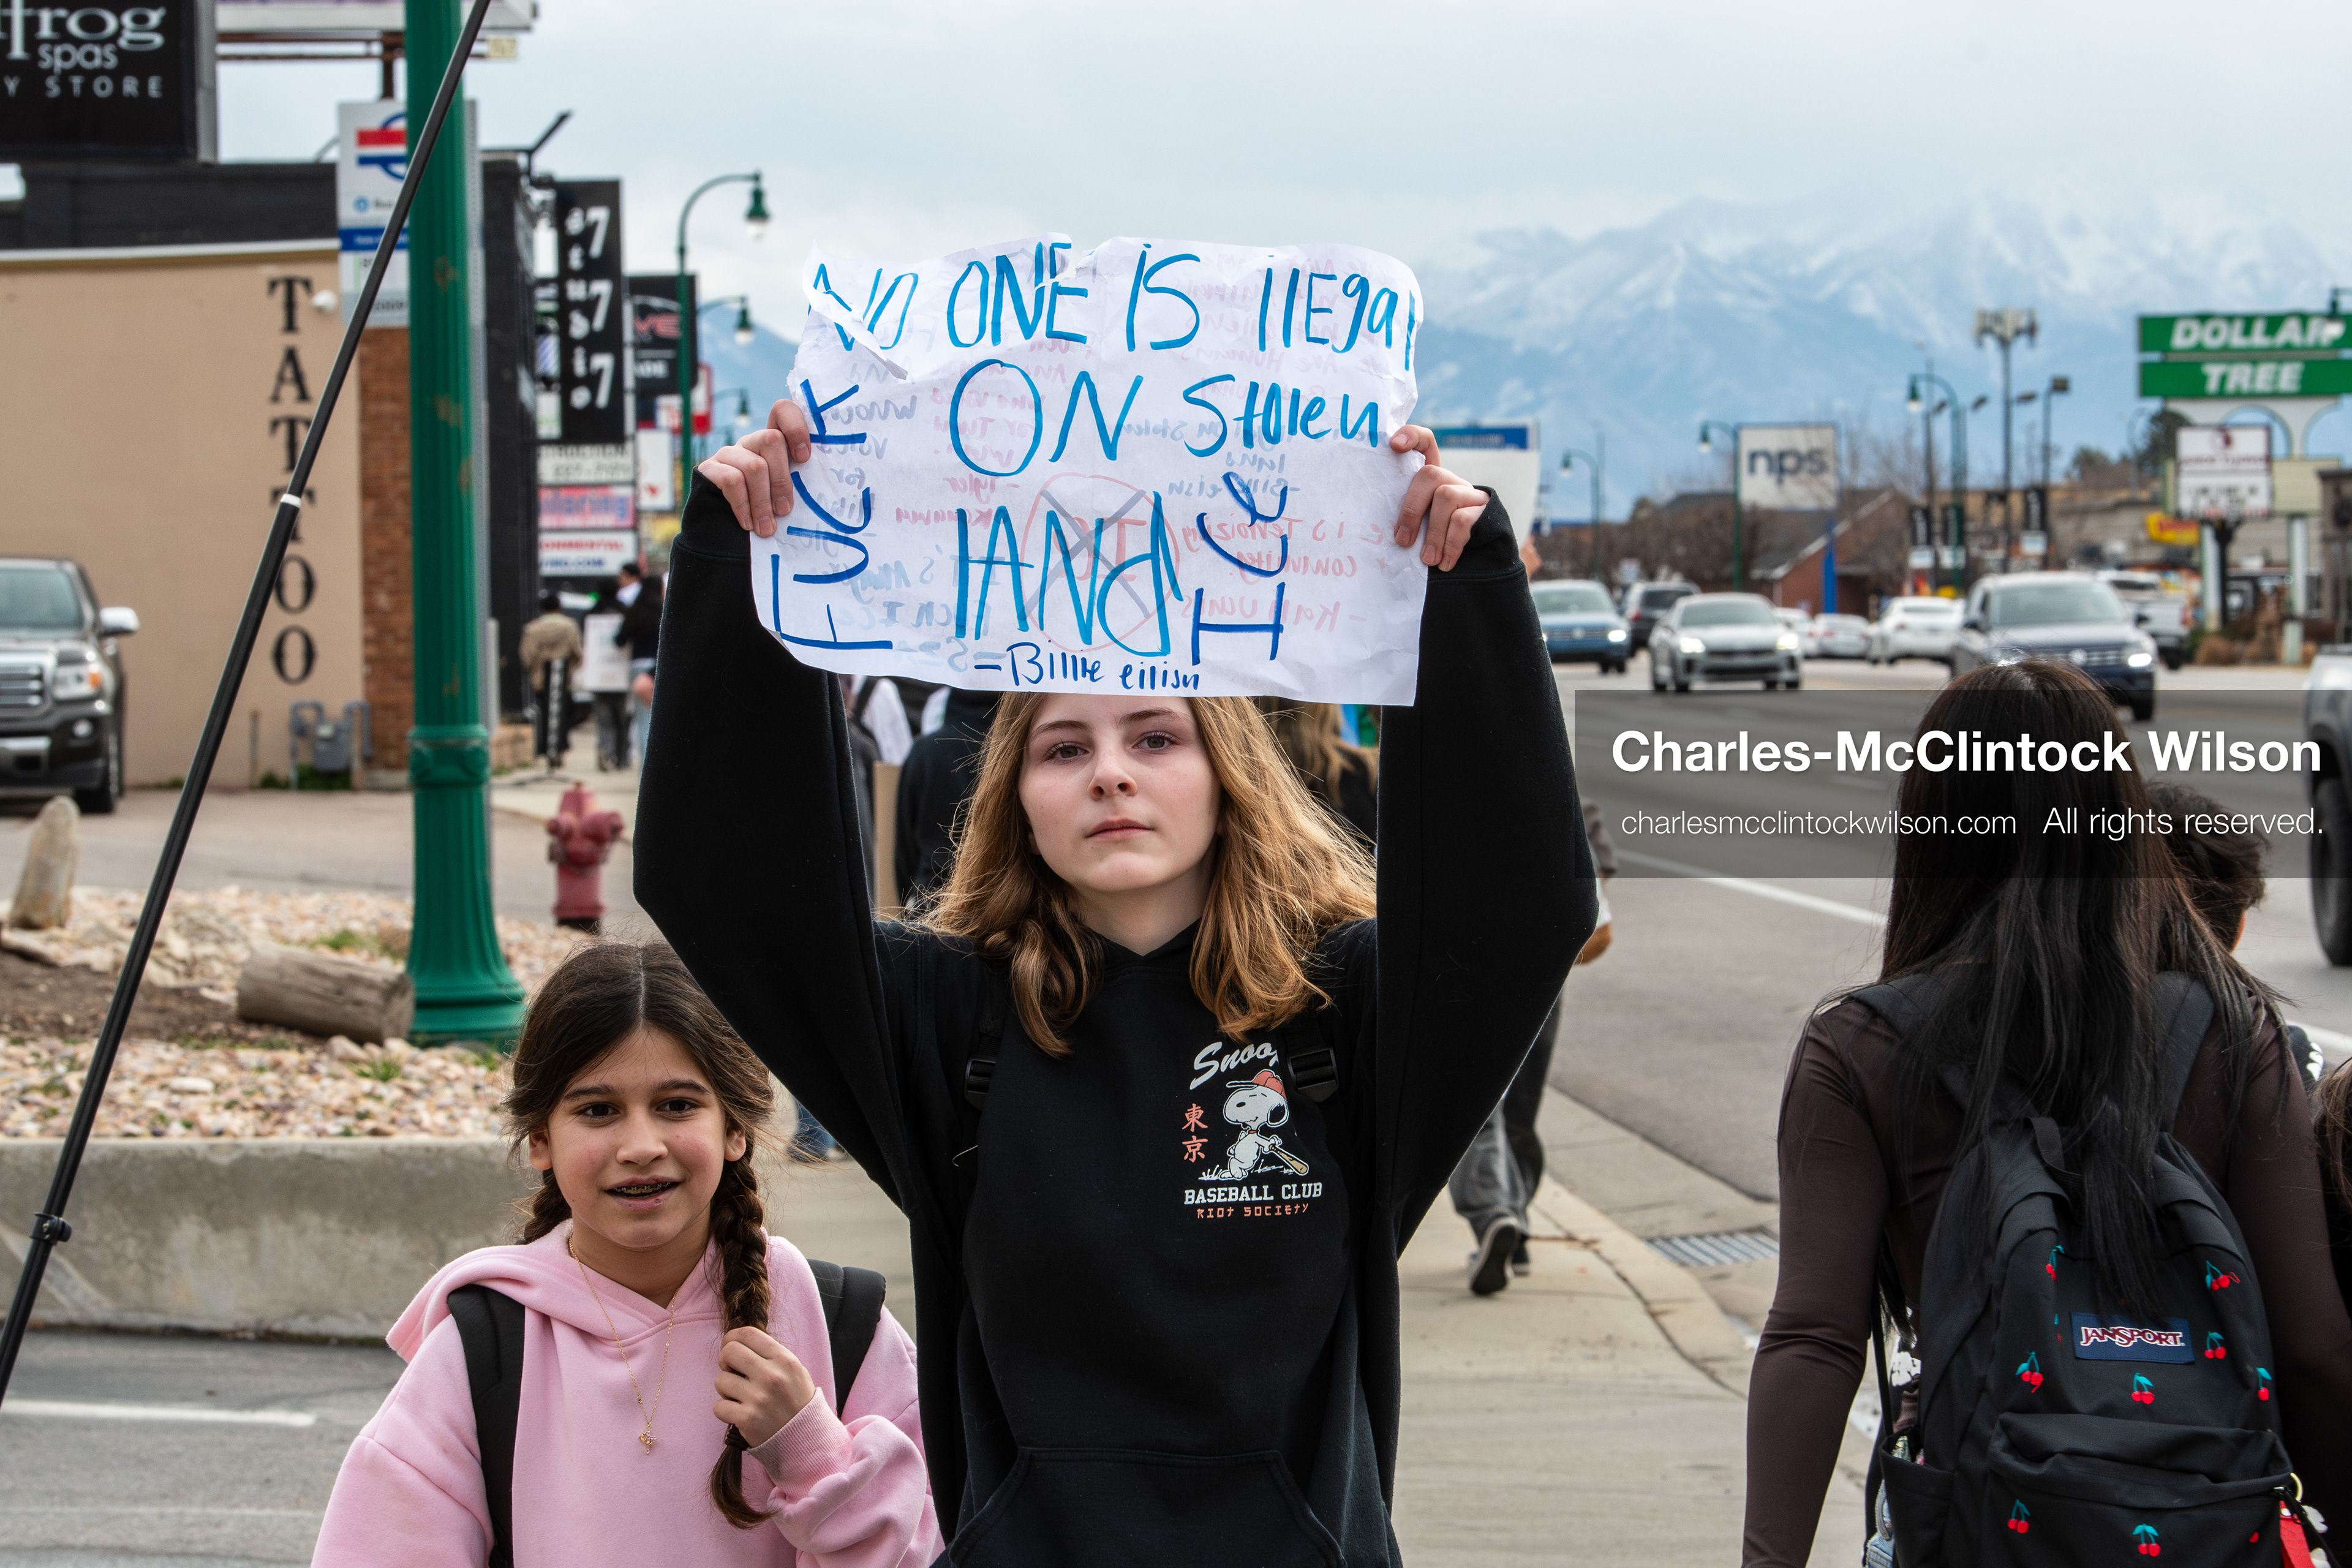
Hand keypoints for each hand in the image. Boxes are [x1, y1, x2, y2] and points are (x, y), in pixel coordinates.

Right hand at [696, 399, 812, 537]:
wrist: (722, 528)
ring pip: (754, 465)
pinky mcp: (710, 468)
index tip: (804, 458)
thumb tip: (824, 491)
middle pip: (771, 440)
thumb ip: (798, 483)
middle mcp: (751, 442)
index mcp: (774, 442)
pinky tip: (748, 524)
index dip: (796, 426)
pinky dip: (744, 506)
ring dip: (763, 501)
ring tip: (767, 527)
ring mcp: (729, 453)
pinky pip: (732, 480)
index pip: (783, 410)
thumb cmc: (765, 512)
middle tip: (785, 511)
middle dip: (781, 480)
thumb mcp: (784, 494)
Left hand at [712, 1325, 816, 1448]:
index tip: (730, 1348)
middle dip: (725, 1361)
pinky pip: (718, 1407)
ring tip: (740, 1396)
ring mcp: (759, 1398)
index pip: (748, 1334)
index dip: (732, 1338)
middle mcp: (772, 1376)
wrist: (806, 1439)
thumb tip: (738, 1343)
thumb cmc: (797, 1402)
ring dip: (725, 1389)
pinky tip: (738, 1413)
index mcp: (784, 1360)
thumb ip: (770, 1355)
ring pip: (720, 1380)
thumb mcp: (795, 1371)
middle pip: (729, 1351)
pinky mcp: (747, 1419)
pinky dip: (725, 1410)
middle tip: (733, 1373)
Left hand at [1387, 425, 1487, 570]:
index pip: (1425, 443)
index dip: (1412, 436)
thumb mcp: (1419, 528)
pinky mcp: (1485, 510)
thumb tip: (1381, 534)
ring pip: (1446, 497)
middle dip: (1412, 509)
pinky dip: (1450, 545)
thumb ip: (1406, 519)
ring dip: (1433, 533)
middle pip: (1431, 474)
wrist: (1479, 560)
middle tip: (1402, 541)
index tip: (1394, 445)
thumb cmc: (1435, 544)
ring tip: (1427, 560)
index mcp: (1431, 480)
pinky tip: (1444, 563)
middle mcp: (1451, 480)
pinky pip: (1463, 520)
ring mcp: (1470, 493)